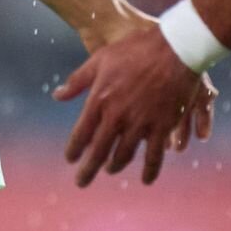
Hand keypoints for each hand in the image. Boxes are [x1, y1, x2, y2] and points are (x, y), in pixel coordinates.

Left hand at [53, 22, 216, 186]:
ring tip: (109, 170)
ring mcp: (140, 124)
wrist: (174, 48)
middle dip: (88, 169)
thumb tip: (57, 96)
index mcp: (99, 100)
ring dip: (114, 166)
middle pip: (99, 151)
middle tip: (81, 182)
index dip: (74, 150)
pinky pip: (154, 156)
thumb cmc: (134, 49)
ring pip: (124, 155)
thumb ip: (77, 81)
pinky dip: (150, 171)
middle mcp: (117, 116)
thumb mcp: (99, 59)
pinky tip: (146, 180)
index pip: (81, 134)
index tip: (70, 159)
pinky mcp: (163, 127)